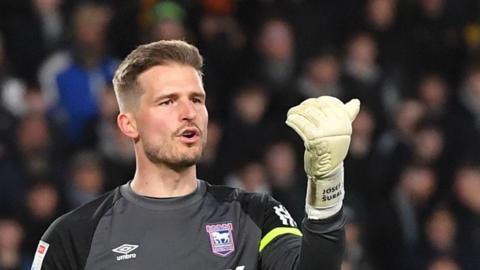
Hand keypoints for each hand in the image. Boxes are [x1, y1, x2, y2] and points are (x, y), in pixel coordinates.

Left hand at [286, 96, 359, 217]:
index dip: (316, 102)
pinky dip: (293, 120)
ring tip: (291, 114)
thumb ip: (348, 116)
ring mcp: (326, 132)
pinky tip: (290, 120)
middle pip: (317, 107)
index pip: (328, 104)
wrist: (326, 170)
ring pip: (307, 114)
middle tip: (297, 109)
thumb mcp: (342, 132)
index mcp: (345, 122)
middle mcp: (337, 126)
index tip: (308, 104)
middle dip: (304, 106)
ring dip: (296, 112)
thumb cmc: (332, 148)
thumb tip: (356, 102)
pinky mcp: (314, 138)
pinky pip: (301, 124)